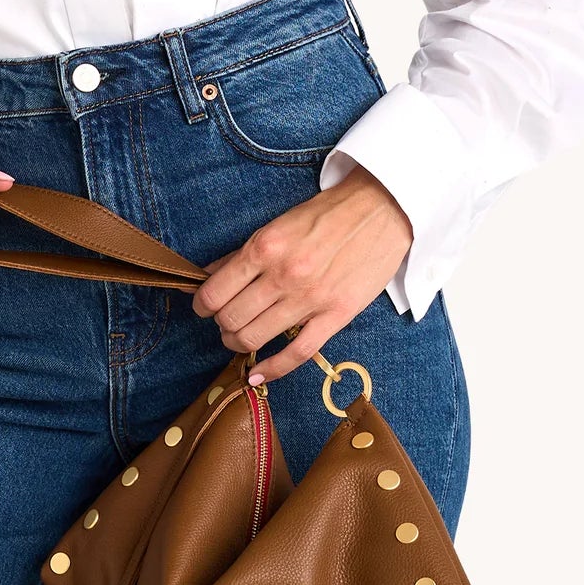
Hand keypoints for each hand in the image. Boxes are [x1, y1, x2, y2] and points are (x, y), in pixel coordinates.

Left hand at [190, 165, 412, 383]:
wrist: (381, 210)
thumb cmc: (327, 215)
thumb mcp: (277, 225)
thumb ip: (241, 254)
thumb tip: (207, 276)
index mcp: (265, 248)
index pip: (214, 293)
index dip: (202, 305)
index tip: (204, 306)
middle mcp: (283, 275)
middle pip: (231, 319)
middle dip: (221, 326)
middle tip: (225, 321)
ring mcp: (310, 299)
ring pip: (255, 338)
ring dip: (238, 344)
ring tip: (240, 338)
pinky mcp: (336, 316)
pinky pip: (297, 353)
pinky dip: (272, 369)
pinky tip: (257, 374)